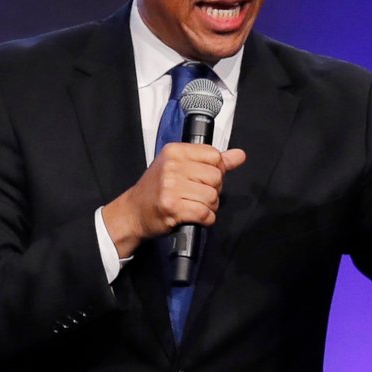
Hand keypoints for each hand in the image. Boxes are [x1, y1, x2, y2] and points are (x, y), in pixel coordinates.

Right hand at [102, 142, 248, 259]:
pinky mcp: (172, 207)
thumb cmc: (157, 190)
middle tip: (196, 195)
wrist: (133, 212)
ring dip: (209, 207)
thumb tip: (239, 155)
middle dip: (213, 191)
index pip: (214, 155)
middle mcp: (172, 166)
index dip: (215, 171)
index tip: (202, 179)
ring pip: (212, 196)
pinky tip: (195, 217)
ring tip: (193, 206)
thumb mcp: (180, 167)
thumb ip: (211, 161)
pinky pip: (204, 213)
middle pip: (216, 177)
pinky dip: (205, 219)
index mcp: (175, 151)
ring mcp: (171, 187)